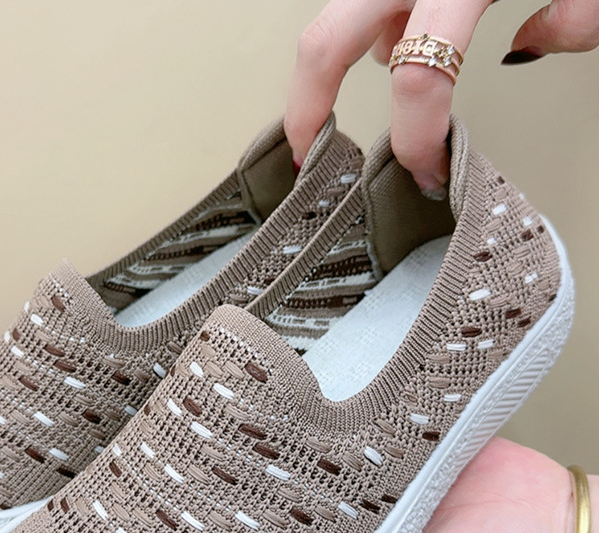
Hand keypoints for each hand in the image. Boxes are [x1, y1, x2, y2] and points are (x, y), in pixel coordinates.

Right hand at [286, 0, 598, 196]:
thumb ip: (579, 14)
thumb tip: (530, 47)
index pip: (419, 80)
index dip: (416, 139)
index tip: (427, 170)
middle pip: (326, 43)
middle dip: (308, 108)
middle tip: (309, 154)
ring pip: (336, 19)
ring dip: (345, 65)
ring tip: (398, 96)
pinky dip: (378, 26)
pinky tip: (407, 35)